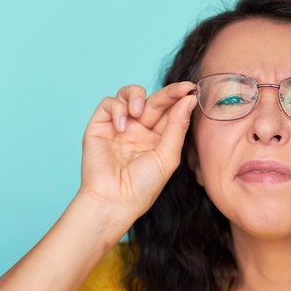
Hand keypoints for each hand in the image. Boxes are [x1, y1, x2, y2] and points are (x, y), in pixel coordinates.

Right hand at [78, 82, 196, 223]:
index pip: (170, 111)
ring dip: (137, 95)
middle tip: (180, 89)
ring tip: (139, 112)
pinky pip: (109, 103)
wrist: (114, 201)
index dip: (180, 98)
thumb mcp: (168, 156)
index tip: (191, 88)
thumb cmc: (143, 186)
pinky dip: (116, 109)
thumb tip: (189, 99)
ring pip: (128, 94)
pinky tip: (122, 127)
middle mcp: (140, 130)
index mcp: (158, 138)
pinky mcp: (99, 126)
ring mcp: (119, 126)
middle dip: (168, 93)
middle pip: (154, 101)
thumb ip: (177, 126)